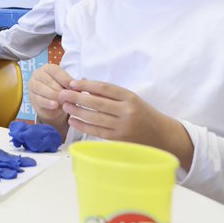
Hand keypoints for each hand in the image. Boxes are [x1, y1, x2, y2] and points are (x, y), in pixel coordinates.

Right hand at [27, 62, 73, 124]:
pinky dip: (48, 102)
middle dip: (60, 89)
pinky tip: (55, 105)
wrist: (54, 107)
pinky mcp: (32, 97)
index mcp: (48, 68)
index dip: (65, 79)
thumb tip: (84, 80)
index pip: (56, 71)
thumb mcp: (69, 87)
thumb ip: (74, 84)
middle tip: (70, 96)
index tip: (74, 87)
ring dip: (54, 95)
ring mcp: (33, 85)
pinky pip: (39, 99)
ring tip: (64, 101)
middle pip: (49, 80)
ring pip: (43, 89)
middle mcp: (38, 74)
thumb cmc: (62, 92)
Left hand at [60, 80, 189, 158]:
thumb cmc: (143, 113)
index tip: (72, 82)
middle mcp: (127, 111)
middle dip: (77, 98)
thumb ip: (108, 93)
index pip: (105, 88)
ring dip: (77, 111)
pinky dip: (83, 126)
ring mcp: (123, 127)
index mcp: (130, 98)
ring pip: (95, 118)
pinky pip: (97, 131)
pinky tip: (73, 121)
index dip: (87, 85)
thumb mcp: (130, 99)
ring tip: (65, 106)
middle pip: (97, 103)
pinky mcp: (119, 140)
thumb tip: (84, 83)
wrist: (162, 135)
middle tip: (62, 94)